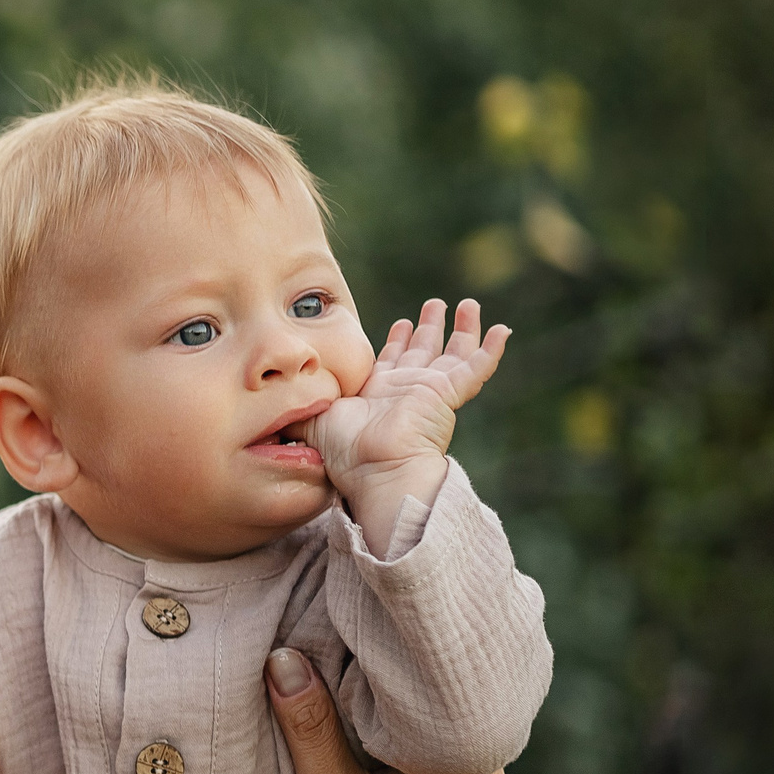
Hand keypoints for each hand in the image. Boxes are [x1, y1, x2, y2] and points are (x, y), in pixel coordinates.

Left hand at [308, 298, 509, 548]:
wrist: (375, 469)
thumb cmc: (344, 452)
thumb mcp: (312, 422)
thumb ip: (297, 410)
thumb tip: (271, 406)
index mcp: (377, 396)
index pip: (390, 364)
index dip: (397, 343)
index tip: (399, 323)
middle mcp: (406, 391)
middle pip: (422, 352)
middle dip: (427, 328)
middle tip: (435, 304)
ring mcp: (430, 392)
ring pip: (452, 353)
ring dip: (460, 328)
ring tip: (467, 304)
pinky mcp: (448, 393)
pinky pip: (476, 368)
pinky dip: (490, 349)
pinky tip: (503, 330)